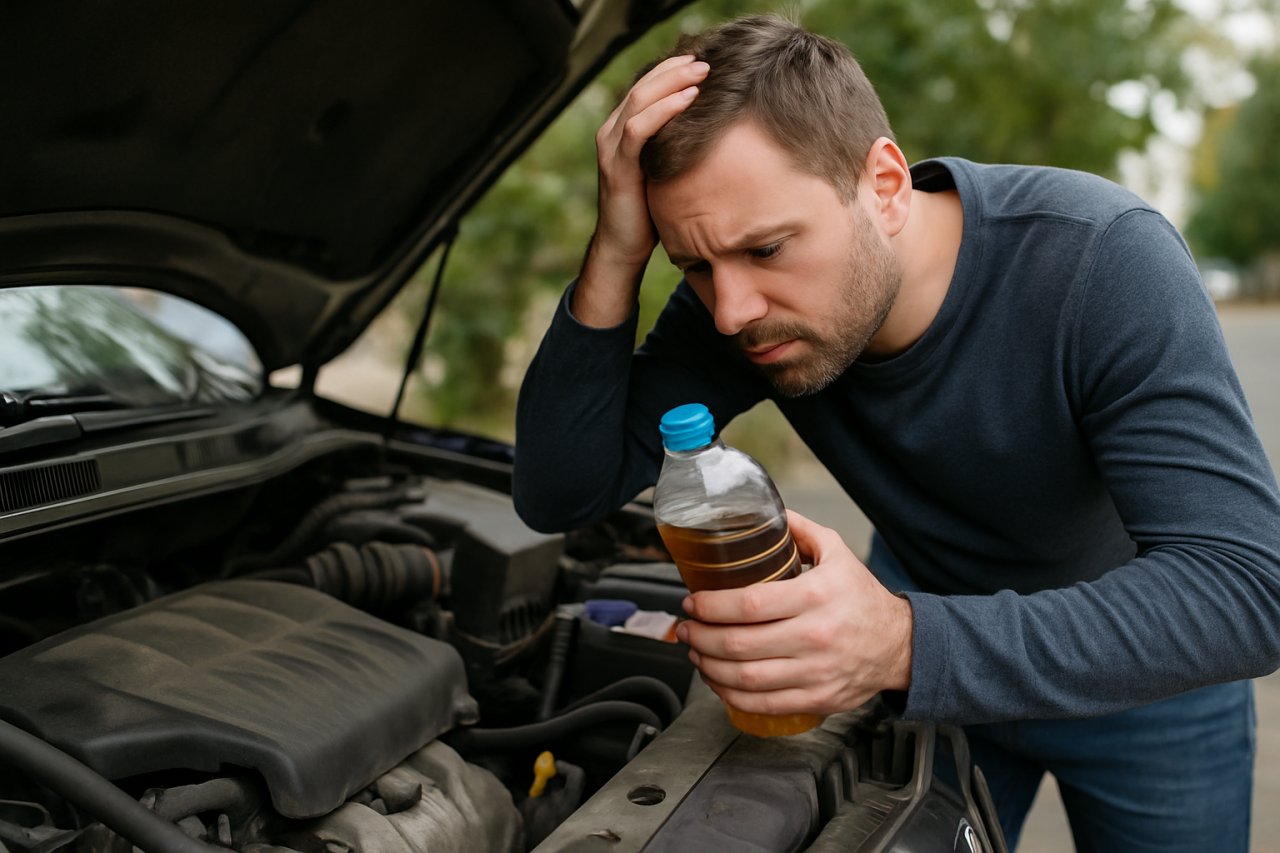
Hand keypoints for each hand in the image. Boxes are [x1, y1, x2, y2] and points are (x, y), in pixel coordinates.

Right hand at [572, 55, 708, 326]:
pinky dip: (664, 110)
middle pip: (642, 85)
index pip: (646, 87)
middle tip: (706, 60)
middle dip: (675, 69)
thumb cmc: (649, 212)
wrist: (623, 248)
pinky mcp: (617, 165)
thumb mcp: (664, 171)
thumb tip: (711, 131)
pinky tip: (688, 100)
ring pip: (639, 99)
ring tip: (701, 72)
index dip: (672, 71)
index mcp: (622, 131)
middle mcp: (612, 133)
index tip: (703, 61)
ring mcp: (611, 147)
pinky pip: (638, 128)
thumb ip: (674, 148)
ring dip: (672, 82)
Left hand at [676, 510, 912, 715]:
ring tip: (695, 652)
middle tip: (686, 627)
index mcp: (815, 596)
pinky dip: (731, 695)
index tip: (692, 602)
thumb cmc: (862, 598)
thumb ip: (798, 530)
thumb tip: (764, 512)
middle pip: (739, 643)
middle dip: (700, 636)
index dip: (710, 606)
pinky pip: (763, 703)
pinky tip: (717, 680)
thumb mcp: (837, 552)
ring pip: (746, 678)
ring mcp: (815, 672)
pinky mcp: (816, 699)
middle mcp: (815, 636)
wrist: (900, 645)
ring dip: (709, 667)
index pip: (749, 604)